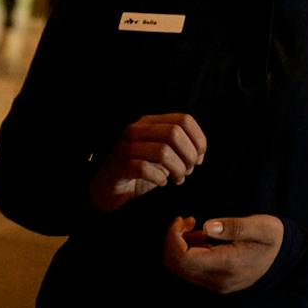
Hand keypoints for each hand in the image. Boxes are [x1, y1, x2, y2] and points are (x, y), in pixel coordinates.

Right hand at [86, 113, 206, 212]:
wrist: (108, 188)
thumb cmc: (138, 171)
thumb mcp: (160, 154)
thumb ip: (179, 148)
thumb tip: (199, 153)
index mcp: (150, 122)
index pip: (184, 119)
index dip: (198, 140)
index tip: (199, 158)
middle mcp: (137, 130)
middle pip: (175, 133)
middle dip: (189, 156)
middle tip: (188, 171)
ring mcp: (126, 147)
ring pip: (163, 152)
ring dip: (178, 170)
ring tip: (177, 179)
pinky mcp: (120, 166)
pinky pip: (145, 169)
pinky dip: (159, 179)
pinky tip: (160, 183)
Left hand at [164, 214, 282, 293]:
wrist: (287, 259)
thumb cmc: (274, 239)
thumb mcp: (260, 227)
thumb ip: (234, 227)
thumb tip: (207, 226)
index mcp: (227, 265)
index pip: (183, 258)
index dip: (174, 237)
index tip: (184, 219)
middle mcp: (218, 280)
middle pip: (176, 265)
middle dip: (173, 239)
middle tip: (186, 220)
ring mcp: (216, 284)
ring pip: (181, 269)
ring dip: (179, 245)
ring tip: (194, 225)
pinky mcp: (216, 282)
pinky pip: (190, 270)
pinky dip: (187, 251)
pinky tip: (201, 236)